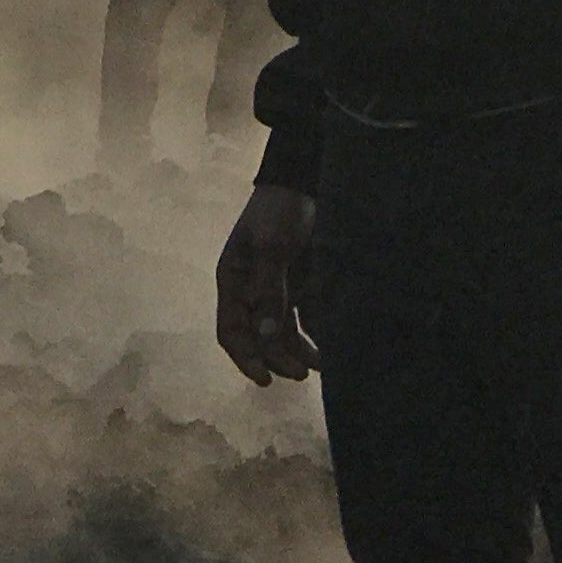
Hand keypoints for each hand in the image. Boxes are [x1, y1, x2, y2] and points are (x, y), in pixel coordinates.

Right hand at [215, 185, 318, 384]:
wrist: (307, 184)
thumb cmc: (280, 212)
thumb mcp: (271, 248)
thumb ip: (269, 291)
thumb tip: (266, 336)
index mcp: (233, 281)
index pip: (231, 330)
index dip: (245, 358)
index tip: (265, 379)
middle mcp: (251, 291)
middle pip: (258, 338)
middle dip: (276, 359)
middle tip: (301, 374)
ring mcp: (276, 290)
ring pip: (282, 334)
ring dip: (297, 353)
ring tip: (319, 366)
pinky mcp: (301, 287)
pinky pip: (305, 320)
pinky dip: (314, 336)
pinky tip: (330, 348)